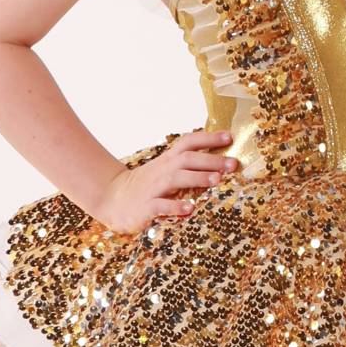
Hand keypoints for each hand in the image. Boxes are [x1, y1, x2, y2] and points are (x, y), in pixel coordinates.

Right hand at [94, 128, 237, 234]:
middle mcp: (162, 170)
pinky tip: (190, 209)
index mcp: (168, 160)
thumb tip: (220, 164)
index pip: (189, 142)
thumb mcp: (166, 170)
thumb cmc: (147, 185)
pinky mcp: (145, 207)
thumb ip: (188, 166)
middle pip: (187, 159)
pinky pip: (161, 206)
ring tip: (217, 180)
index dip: (209, 138)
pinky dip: (175, 206)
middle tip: (233, 164)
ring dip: (197, 178)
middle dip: (211, 160)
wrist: (112, 199)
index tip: (230, 137)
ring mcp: (153, 188)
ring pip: (176, 178)